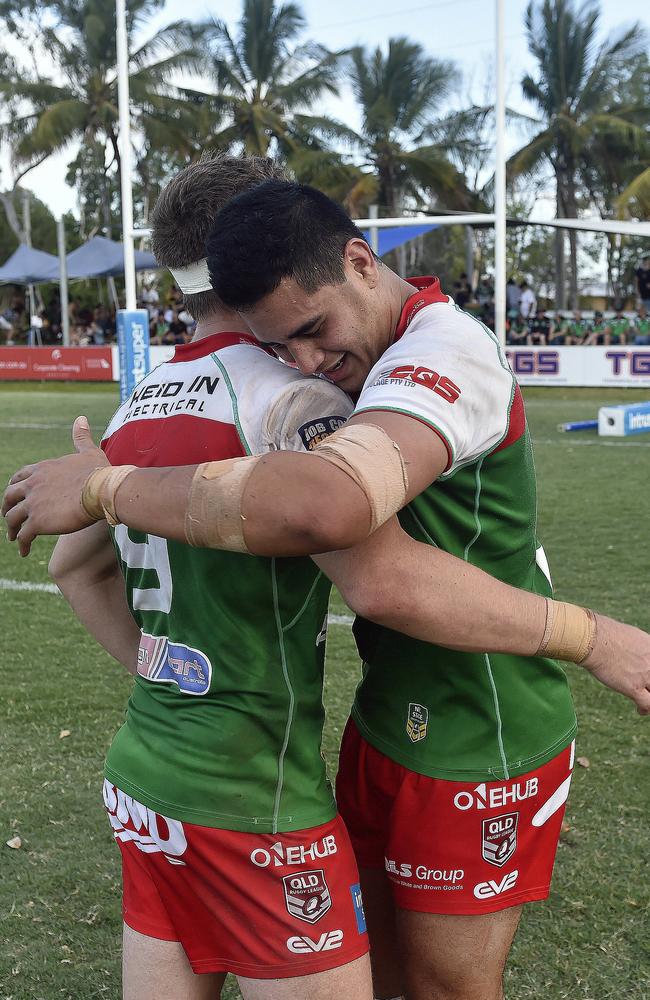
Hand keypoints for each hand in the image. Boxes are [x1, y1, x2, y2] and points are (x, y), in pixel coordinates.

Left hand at [2, 416, 108, 556]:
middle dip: (7, 508)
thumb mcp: (88, 451)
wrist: (102, 490)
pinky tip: (24, 551)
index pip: (19, 477)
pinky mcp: (37, 522)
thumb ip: (80, 436)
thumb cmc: (99, 472)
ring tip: (15, 539)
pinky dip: (21, 544)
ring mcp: (33, 504)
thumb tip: (81, 418)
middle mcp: (32, 485)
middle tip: (9, 518)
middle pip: (9, 497)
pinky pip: (23, 536)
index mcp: (42, 469)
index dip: (15, 488)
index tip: (15, 496)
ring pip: (13, 518)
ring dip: (12, 529)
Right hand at [582, 614, 649, 714]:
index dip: (649, 670)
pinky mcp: (633, 687)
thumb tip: (630, 648)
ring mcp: (644, 675)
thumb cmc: (603, 633)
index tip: (646, 672)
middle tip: (645, 686)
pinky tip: (640, 710)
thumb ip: (635, 645)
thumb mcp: (628, 634)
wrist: (594, 640)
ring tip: (646, 700)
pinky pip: (647, 704)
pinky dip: (645, 709)